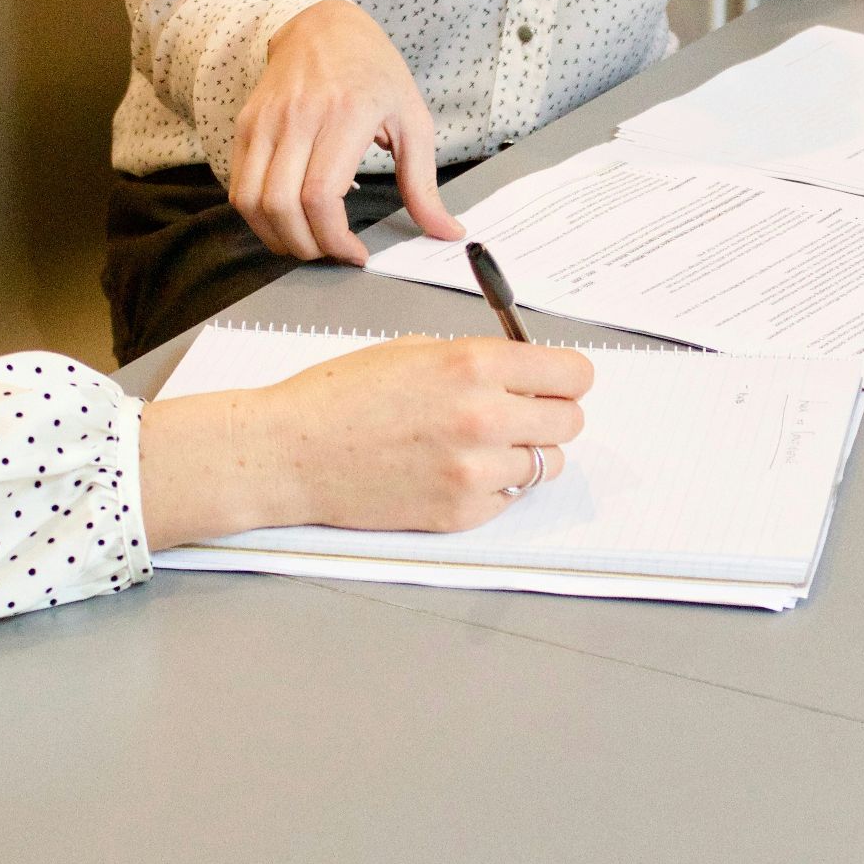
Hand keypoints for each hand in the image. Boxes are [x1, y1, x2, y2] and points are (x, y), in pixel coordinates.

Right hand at [139, 337, 594, 547]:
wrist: (290, 452)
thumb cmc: (342, 396)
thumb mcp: (416, 350)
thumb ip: (480, 361)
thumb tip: (529, 374)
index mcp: (474, 365)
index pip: (572, 374)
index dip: (567, 377)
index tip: (558, 382)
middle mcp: (484, 417)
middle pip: (570, 422)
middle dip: (550, 414)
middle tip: (521, 413)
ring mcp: (474, 471)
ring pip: (547, 464)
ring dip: (526, 453)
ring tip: (483, 445)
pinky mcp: (461, 512)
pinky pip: (510, 498)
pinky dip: (495, 487)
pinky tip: (455, 471)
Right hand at [228, 0, 465, 263]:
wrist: (325, 27)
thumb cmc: (374, 73)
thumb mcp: (413, 121)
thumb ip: (424, 184)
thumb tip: (447, 231)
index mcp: (345, 116)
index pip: (320, 195)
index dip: (334, 239)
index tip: (355, 254)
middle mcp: (298, 117)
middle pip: (281, 206)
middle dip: (306, 247)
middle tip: (332, 254)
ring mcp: (265, 121)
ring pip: (251, 201)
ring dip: (277, 237)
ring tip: (308, 243)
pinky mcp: (246, 125)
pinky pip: (239, 186)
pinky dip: (258, 216)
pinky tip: (287, 221)